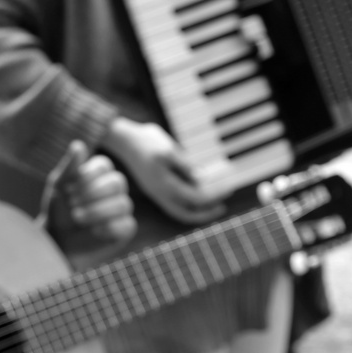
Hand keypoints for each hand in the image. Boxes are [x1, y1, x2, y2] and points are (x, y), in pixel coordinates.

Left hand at [41, 140, 135, 252]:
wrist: (57, 242)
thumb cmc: (57, 211)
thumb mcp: (58, 187)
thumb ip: (70, 166)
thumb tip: (78, 144)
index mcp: (98, 174)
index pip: (105, 164)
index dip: (88, 176)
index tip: (69, 189)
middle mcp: (113, 189)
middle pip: (118, 182)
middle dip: (92, 194)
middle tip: (73, 204)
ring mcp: (121, 209)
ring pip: (124, 204)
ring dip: (97, 211)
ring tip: (78, 217)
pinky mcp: (125, 229)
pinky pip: (127, 224)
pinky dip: (108, 228)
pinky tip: (93, 231)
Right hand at [101, 117, 224, 225]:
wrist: (122, 139)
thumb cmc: (145, 141)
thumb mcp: (167, 149)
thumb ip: (184, 164)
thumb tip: (201, 178)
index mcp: (165, 185)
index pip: (197, 198)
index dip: (215, 195)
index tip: (229, 188)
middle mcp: (160, 194)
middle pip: (187, 213)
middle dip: (206, 213)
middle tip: (223, 206)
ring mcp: (155, 192)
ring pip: (179, 210)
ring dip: (197, 210)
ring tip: (212, 203)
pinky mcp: (154, 188)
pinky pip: (173, 204)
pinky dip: (187, 204)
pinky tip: (194, 192)